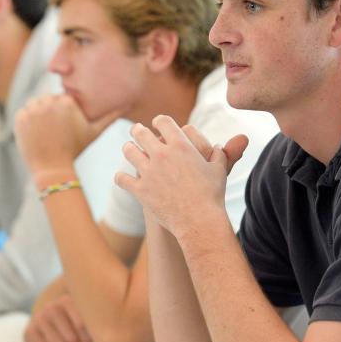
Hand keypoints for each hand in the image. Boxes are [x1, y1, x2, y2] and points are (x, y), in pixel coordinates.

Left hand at [15, 94, 120, 184]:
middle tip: (53, 131)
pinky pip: (23, 112)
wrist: (52, 168)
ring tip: (45, 131)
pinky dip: (27, 121)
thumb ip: (110, 116)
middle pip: (47, 100)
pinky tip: (35, 134)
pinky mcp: (20, 117)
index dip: (63, 112)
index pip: (62, 99)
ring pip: (34, 104)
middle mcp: (50, 102)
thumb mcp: (94, 132)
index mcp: (67, 102)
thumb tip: (129, 104)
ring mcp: (33, 109)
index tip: (64, 126)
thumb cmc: (75, 149)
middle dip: (49, 112)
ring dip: (37, 114)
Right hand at [24, 294, 92, 341]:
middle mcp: (52, 307)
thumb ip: (94, 321)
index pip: (83, 326)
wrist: (47, 321)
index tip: (88, 340)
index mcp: (67, 300)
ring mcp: (39, 319)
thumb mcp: (84, 316)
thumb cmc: (73, 323)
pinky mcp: (29, 332)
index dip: (88, 340)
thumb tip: (105, 338)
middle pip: (72, 340)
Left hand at [115, 116, 247, 236]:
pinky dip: (121, 177)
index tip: (156, 124)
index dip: (158, 121)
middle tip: (136, 130)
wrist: (199, 221)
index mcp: (181, 145)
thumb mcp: (219, 170)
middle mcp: (162, 155)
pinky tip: (123, 177)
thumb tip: (218, 147)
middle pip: (141, 133)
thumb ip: (219, 154)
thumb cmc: (212, 195)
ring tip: (129, 149)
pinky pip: (122, 178)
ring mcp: (149, 172)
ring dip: (128, 148)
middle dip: (138, 130)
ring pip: (129, 151)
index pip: (163, 122)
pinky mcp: (140, 190)